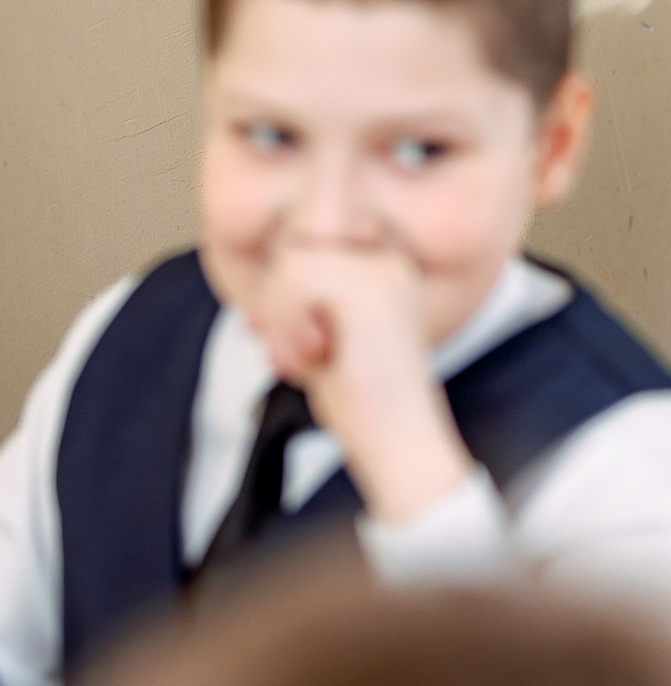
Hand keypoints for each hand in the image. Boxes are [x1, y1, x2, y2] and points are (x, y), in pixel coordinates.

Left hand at [260, 245, 472, 524]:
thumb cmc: (363, 403)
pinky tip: (311, 359)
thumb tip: (257, 304)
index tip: (299, 338)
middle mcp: (390, 263)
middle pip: (297, 247)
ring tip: (308, 359)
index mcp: (386, 271)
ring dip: (281, 319)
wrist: (398, 442)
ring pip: (292, 262)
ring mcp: (383, 273)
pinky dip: (287, 325)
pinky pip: (296, 278)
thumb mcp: (326, 341)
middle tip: (301, 353)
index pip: (312, 243)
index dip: (288, 290)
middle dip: (280, 305)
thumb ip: (304, 310)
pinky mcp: (369, 291)